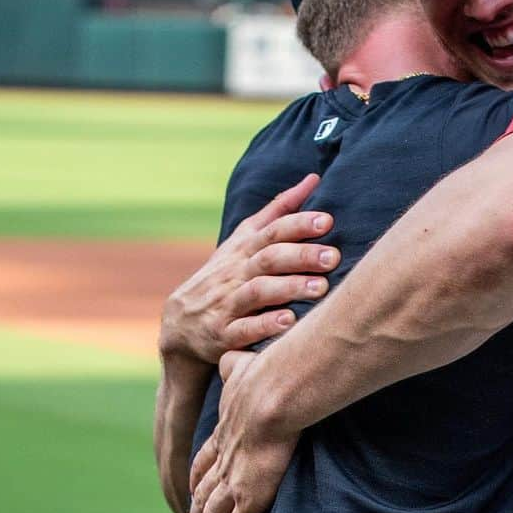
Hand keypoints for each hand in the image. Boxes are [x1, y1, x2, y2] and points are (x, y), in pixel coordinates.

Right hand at [160, 174, 339, 364]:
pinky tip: (289, 322)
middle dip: (301, 255)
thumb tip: (313, 179)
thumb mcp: (244, 239)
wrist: (179, 324)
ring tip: (320, 288)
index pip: (272, 231)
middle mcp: (235, 273)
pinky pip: (243, 330)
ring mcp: (227, 303)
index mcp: (244, 249)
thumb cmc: (225, 275)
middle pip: (268, 258)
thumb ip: (278, 211)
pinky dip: (265, 325)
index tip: (327, 220)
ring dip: (289, 288)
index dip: (298, 224)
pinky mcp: (223, 334)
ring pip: (257, 292)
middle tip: (333, 256)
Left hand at [189, 349, 298, 512]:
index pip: (204, 459)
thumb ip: (234, 364)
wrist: (272, 396)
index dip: (198, 474)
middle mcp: (223, 460)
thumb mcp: (241, 367)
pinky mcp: (249, 496)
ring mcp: (233, 481)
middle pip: (203, 492)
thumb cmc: (263, 379)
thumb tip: (231, 356)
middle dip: (197, 510)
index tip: (192, 485)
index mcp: (223, 433)